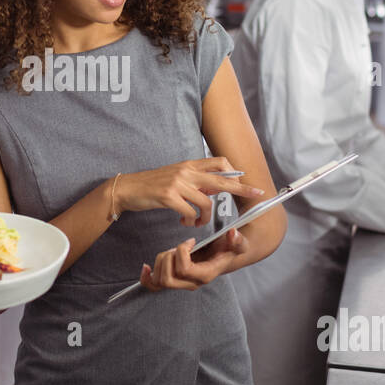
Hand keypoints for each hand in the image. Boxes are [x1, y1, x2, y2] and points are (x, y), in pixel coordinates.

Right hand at [117, 157, 264, 227]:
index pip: (219, 163)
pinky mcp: (168, 196)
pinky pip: (189, 212)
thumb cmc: (153, 185)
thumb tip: (215, 188)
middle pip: (221, 180)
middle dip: (241, 188)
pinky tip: (185, 221)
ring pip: (206, 202)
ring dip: (205, 216)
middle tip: (256, 194)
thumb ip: (196, 180)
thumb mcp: (176, 177)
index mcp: (189, 165)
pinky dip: (191, 220)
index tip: (244, 181)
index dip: (234, 172)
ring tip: (197, 222)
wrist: (129, 188)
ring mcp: (177, 183)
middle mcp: (186, 172)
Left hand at [140, 228, 249, 291]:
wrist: (223, 257)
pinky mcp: (173, 281)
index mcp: (205, 275)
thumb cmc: (228, 250)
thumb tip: (232, 234)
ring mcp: (181, 284)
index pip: (184, 269)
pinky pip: (154, 286)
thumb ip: (237, 240)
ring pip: (159, 280)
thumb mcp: (237, 243)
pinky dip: (146, 277)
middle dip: (168, 258)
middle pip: (167, 279)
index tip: (190, 241)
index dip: (181, 252)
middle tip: (177, 247)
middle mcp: (192, 283)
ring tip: (172, 251)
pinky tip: (145, 267)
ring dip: (161, 261)